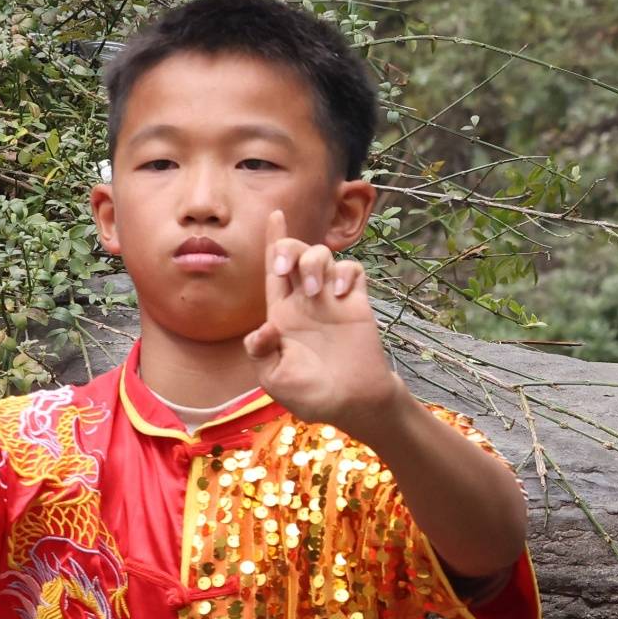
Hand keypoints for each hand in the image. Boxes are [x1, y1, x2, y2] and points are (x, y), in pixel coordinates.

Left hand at [247, 239, 403, 438]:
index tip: (275, 214)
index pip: (273, 270)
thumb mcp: (274, 378)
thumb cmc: (312, 395)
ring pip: (323, 255)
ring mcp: (332, 300)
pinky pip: (352, 270)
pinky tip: (338, 295)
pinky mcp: (356, 303)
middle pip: (295, 253)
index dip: (273, 241)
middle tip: (289, 270)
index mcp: (281, 314)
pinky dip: (344, 274)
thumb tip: (262, 328)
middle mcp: (305, 300)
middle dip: (288, 248)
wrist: (353, 403)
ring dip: (315, 263)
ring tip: (317, 293)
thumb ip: (261, 353)